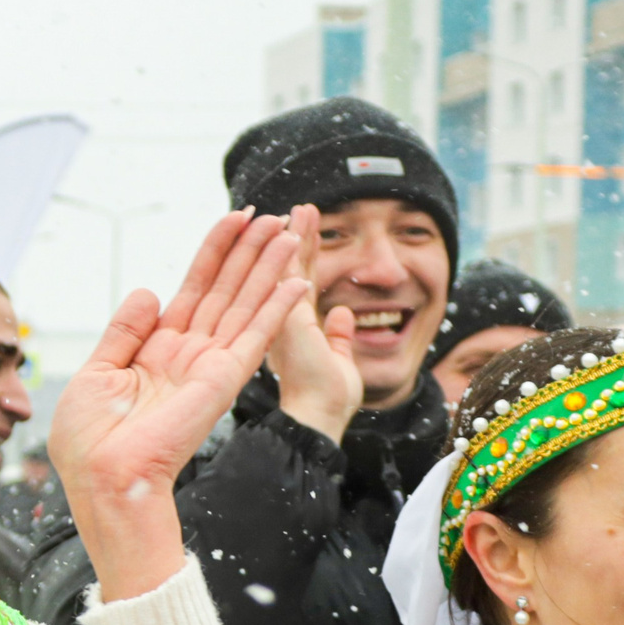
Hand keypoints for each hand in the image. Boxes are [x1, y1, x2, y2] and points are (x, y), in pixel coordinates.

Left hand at [49, 211, 306, 599]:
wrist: (102, 478)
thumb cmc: (90, 440)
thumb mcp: (97, 372)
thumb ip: (125, 329)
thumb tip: (149, 291)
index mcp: (156, 350)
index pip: (192, 289)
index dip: (214, 253)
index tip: (234, 220)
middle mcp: (188, 354)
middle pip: (226, 291)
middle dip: (249, 252)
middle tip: (273, 215)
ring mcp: (209, 366)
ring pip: (246, 305)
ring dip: (269, 269)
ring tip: (290, 232)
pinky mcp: (223, 380)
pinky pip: (255, 337)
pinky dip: (276, 308)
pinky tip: (296, 281)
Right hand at [264, 204, 361, 442]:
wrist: (317, 415)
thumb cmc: (328, 398)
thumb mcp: (340, 360)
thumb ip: (340, 336)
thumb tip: (344, 315)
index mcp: (295, 330)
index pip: (300, 284)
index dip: (307, 257)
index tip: (310, 234)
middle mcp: (282, 320)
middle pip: (290, 270)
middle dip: (297, 238)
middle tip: (303, 209)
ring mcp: (279, 317)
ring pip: (284, 266)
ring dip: (293, 235)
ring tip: (301, 208)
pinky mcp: (283, 316)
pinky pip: (285, 274)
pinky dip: (290, 248)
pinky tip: (293, 224)